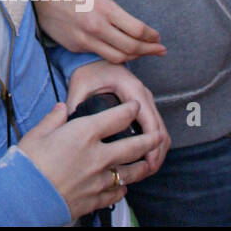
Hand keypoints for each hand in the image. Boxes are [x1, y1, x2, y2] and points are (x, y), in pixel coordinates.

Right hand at [18, 100, 163, 220]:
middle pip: (133, 146)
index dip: (129, 110)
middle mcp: (97, 156)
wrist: (25, 196)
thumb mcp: (37, 132)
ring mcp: (99, 179)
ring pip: (130, 172)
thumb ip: (54, 118)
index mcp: (83, 134)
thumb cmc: (29, 162)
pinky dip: (122, 188)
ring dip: (142, 166)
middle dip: (149, 139)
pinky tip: (123, 187)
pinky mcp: (96, 198)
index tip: (135, 106)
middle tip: (158, 136)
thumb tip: (62, 108)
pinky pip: (116, 192)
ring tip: (148, 163)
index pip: (116, 118)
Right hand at [34, 0, 165, 63]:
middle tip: (159, 50)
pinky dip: (114, 55)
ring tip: (143, 53)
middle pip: (132, 47)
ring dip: (134, 57)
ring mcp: (86, 39)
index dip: (152, 37)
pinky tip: (120, 51)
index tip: (158, 38)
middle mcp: (97, 26)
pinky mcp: (77, 47)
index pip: (138, 30)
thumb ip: (117, 13)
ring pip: (118, 57)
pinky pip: (101, 55)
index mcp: (105, 9)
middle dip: (150, 50)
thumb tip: (135, 28)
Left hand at [66, 60, 169, 174]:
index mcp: (132, 89)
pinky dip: (154, 142)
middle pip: (160, 129)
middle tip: (148, 172)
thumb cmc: (88, 70)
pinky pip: (155, 126)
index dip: (151, 145)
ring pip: (161, 129)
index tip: (146, 164)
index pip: (150, 121)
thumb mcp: (80, 85)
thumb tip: (69, 125)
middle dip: (157, 152)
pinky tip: (145, 156)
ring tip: (147, 169)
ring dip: (157, 149)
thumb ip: (75, 103)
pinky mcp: (144, 105)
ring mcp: (146, 99)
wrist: (94, 58)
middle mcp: (143, 94)